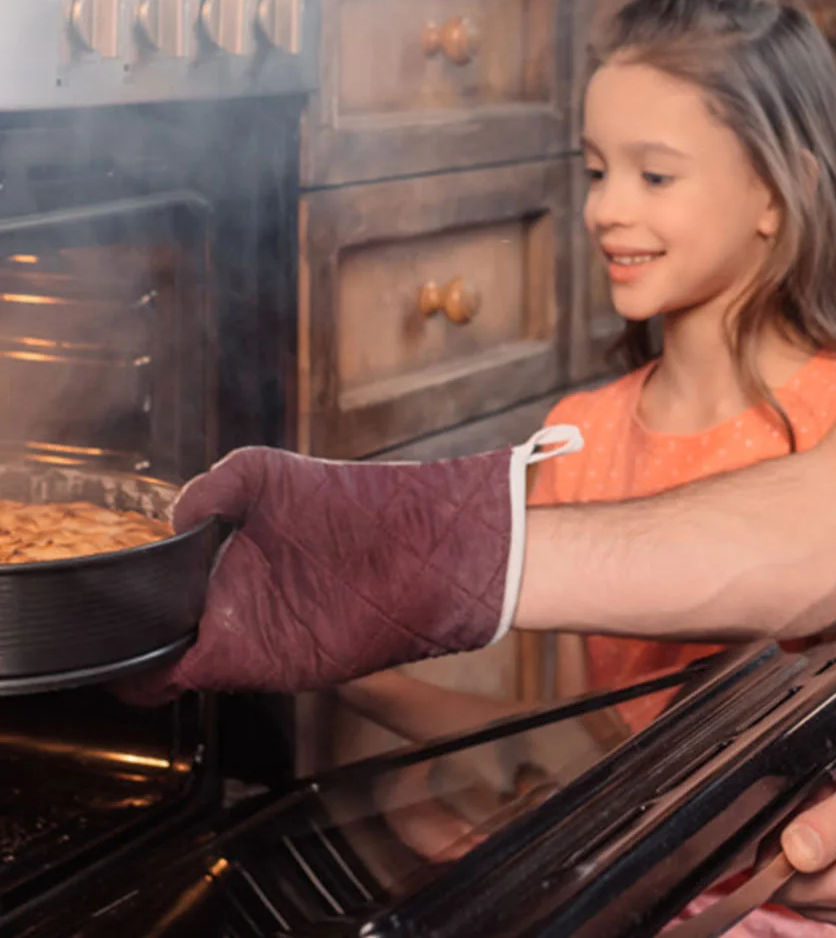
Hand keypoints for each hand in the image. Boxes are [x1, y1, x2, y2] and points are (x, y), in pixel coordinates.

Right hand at [120, 444, 518, 698]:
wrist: (424, 542)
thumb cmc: (359, 501)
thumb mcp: (274, 473)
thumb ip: (219, 482)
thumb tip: (176, 515)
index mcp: (224, 562)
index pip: (154, 592)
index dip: (119, 598)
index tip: (95, 588)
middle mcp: (228, 603)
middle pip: (147, 633)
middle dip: (114, 632)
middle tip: (94, 616)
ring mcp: (245, 634)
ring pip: (161, 663)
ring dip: (133, 655)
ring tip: (117, 631)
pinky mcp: (267, 660)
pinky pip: (199, 679)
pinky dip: (162, 675)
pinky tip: (158, 646)